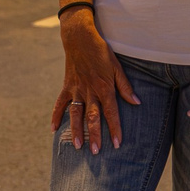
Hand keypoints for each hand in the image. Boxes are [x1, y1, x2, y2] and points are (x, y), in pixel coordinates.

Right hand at [52, 9, 138, 151]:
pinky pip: (60, 103)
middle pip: (92, 117)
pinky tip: (53, 129)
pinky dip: (56, 116)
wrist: (79, 38)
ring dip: (76, 131)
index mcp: (104, 87)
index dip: (114, 128)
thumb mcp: (116, 67)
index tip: (117, 143)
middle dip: (95, 135)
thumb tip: (136, 102)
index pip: (111, 112)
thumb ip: (125, 86)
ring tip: (78, 146)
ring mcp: (76, 89)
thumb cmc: (101, 52)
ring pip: (76, 114)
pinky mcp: (66, 86)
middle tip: (96, 152)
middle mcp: (89, 91)